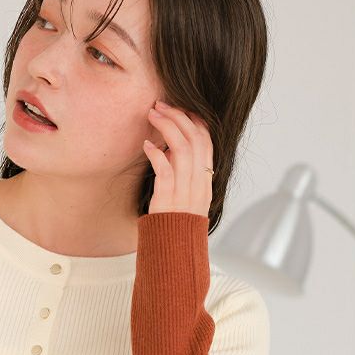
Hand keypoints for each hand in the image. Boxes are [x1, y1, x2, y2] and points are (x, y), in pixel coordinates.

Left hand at [143, 99, 213, 216]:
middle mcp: (199, 184)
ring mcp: (185, 191)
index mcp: (206, 181)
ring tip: (152, 115)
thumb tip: (169, 149)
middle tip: (160, 105)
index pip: (207, 142)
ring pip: (182, 149)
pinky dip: (156, 153)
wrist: (174, 250)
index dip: (195, 121)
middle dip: (178, 116)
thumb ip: (182, 173)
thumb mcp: (186, 195)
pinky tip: (147, 145)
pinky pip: (165, 169)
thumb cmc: (176, 222)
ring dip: (167, 127)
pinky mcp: (169, 199)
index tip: (181, 107)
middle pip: (195, 139)